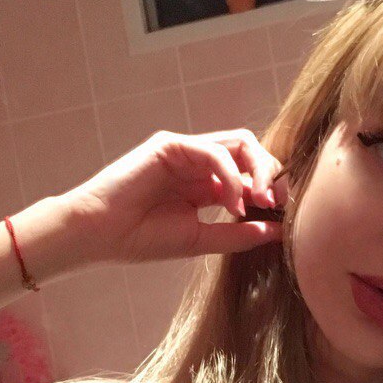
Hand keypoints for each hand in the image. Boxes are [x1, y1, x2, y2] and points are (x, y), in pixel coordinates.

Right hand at [57, 128, 285, 266]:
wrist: (98, 235)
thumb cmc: (142, 239)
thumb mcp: (201, 240)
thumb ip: (238, 234)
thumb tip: (278, 231)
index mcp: (208, 183)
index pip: (253, 172)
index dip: (273, 188)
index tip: (284, 214)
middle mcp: (199, 162)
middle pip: (252, 151)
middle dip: (272, 175)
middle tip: (278, 203)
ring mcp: (185, 150)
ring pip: (239, 143)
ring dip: (258, 170)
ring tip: (261, 200)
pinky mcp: (170, 145)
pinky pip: (214, 151)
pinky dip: (231, 176)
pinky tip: (233, 203)